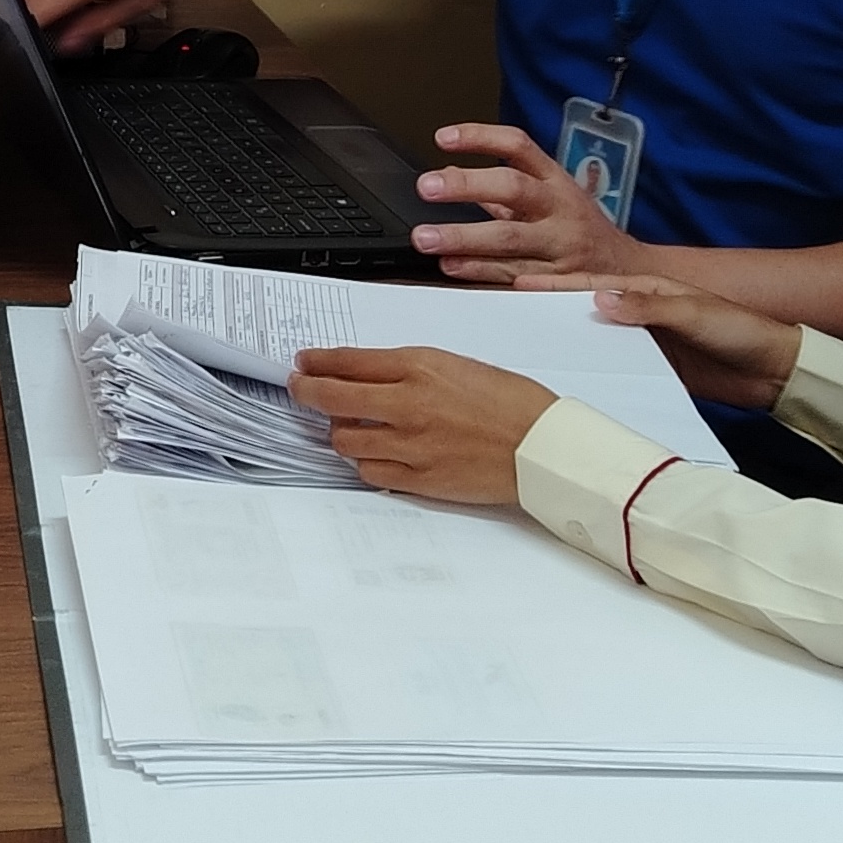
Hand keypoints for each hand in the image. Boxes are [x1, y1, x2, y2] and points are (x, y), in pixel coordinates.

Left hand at [284, 347, 560, 505]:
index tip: (304, 363)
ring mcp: (409, 446)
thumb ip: (409, 369)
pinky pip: (369, 473)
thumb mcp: (457, 365)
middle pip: (332, 399)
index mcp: (420, 368)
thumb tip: (366, 374)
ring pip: (345, 440)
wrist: (542, 447)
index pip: (348, 362)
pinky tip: (372, 453)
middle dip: (307, 391)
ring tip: (345, 424)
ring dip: (339, 431)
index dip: (317, 362)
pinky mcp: (418, 480)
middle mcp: (408, 405)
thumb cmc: (510, 402)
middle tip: (300, 388)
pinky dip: (364, 462)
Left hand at [410, 121, 654, 287]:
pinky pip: (515, 275)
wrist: (628, 271)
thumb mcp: (549, 196)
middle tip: (427, 187)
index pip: (519, 147)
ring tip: (427, 237)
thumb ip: (501, 189)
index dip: (481, 137)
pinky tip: (453, 267)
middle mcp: (559, 208)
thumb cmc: (579, 228)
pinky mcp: (558, 281)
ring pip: (511, 238)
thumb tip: (450, 173)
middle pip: (513, 188)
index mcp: (555, 180)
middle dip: (467, 185)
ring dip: (464, 238)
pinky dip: (482, 272)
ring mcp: (560, 246)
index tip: (443, 138)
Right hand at [520, 272, 805, 411]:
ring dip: (564, 346)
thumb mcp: (696, 312)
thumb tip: (598, 297)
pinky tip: (564, 385)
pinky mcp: (651, 372)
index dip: (554, 286)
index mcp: (646, 289)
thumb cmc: (739, 329)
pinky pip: (613, 370)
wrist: (773, 370)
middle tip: (506, 321)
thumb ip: (650, 307)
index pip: (591, 284)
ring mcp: (643, 344)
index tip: (517, 287)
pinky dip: (589, 373)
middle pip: (584, 313)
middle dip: (547, 314)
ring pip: (594, 343)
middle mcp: (638, 314)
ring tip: (524, 357)